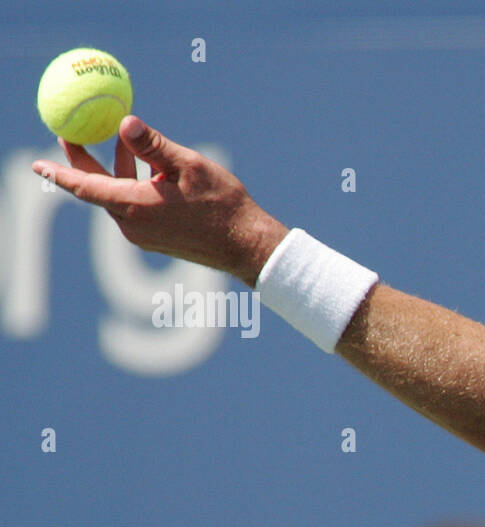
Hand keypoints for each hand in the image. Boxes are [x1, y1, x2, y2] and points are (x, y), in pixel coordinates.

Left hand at [32, 115, 287, 286]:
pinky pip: (133, 209)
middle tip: (74, 135)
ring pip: (117, 198)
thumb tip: (125, 123)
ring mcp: (144, 236)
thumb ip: (153, 146)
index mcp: (135, 205)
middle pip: (97, 191)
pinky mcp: (156, 240)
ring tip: (121, 144)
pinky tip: (150, 172)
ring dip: (116, 171)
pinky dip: (132, 187)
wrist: (247, 245)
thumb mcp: (189, 166)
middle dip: (84, 163)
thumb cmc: (222, 205)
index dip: (59, 172)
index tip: (36, 164)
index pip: (84, 186)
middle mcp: (133, 225)